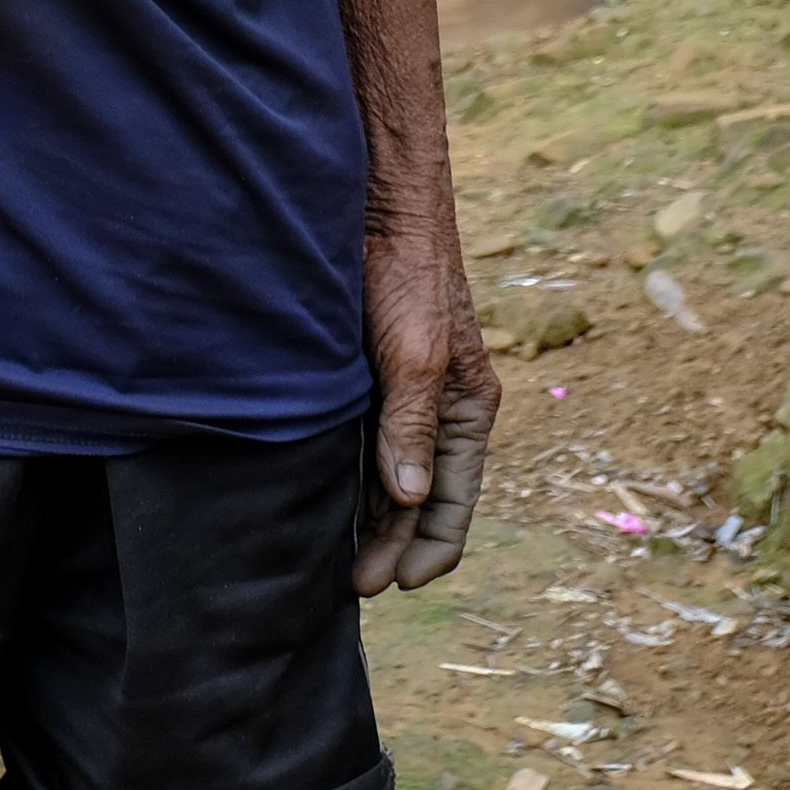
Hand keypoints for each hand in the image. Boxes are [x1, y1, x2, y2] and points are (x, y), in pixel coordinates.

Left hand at [354, 211, 499, 593]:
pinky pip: (361, 440)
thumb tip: (410, 500)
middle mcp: (439, 408)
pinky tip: (321, 501)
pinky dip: (347, 476)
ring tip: (334, 558)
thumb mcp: (414, 354)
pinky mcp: (368, 374)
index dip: (429, 549)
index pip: (456, 502)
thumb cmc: (407, 273)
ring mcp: (402, 392)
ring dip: (367, 517)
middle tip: (352, 586)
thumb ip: (411, 426)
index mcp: (468, 409)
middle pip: (419, 497)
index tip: (394, 584)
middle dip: (391, 544)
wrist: (376, 204)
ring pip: (388, 473)